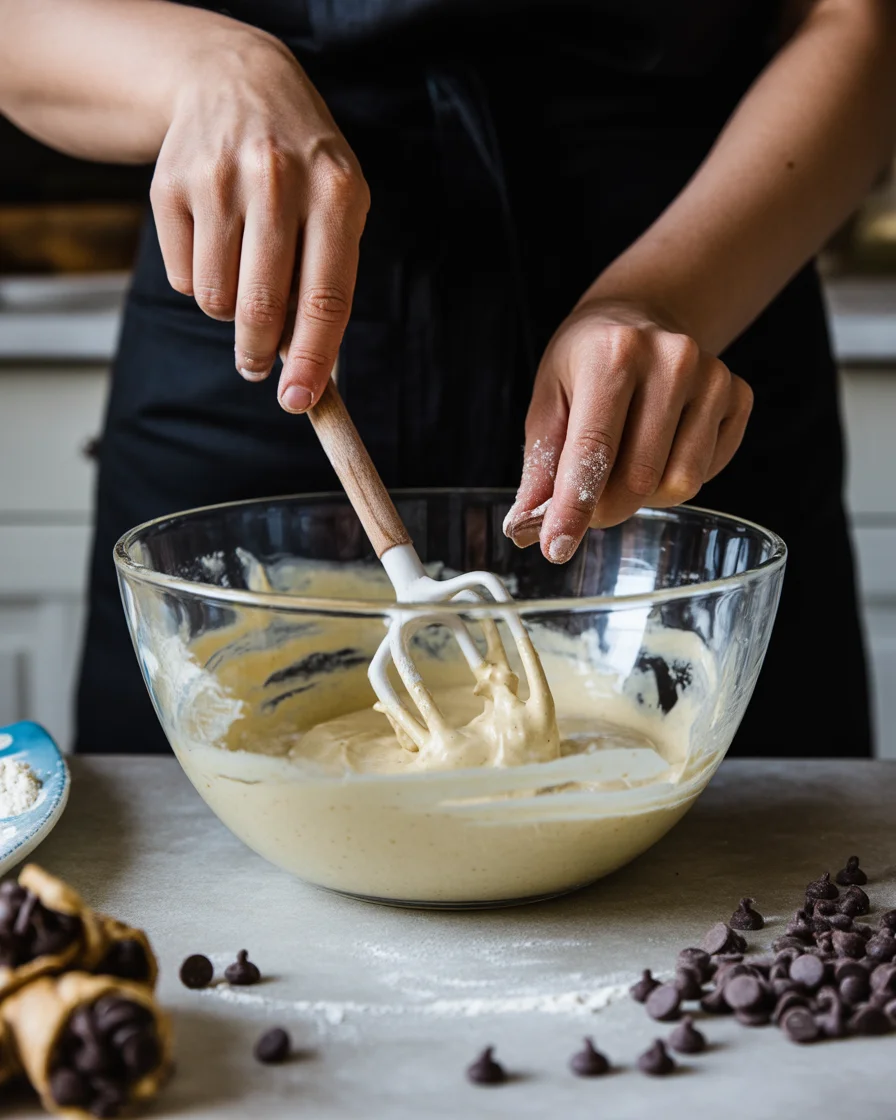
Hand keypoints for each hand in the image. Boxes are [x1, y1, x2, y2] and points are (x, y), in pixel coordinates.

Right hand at [150, 26, 368, 411]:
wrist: (236, 83)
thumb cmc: (302, 167)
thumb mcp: (338, 207)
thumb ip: (328, 281)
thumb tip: (305, 369)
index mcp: (335, 192)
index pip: (326, 298)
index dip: (312, 360)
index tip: (299, 402)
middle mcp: (276, 180)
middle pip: (263, 308)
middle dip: (258, 353)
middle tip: (255, 367)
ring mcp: (217, 179)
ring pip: (218, 301)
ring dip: (231, 312)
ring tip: (244, 274)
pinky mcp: (169, 185)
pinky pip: (185, 279)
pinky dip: (202, 281)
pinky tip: (216, 241)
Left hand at [503, 300, 753, 561]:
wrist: (642, 315)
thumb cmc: (587, 361)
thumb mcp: (548, 399)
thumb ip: (541, 464)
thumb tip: (528, 527)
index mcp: (613, 354)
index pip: (594, 451)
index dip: (574, 509)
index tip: (557, 549)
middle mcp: (671, 359)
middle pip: (641, 478)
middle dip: (607, 508)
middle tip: (587, 504)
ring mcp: (713, 377)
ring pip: (681, 483)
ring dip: (644, 495)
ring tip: (624, 463)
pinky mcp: (739, 396)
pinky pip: (709, 472)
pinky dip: (676, 477)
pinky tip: (660, 445)